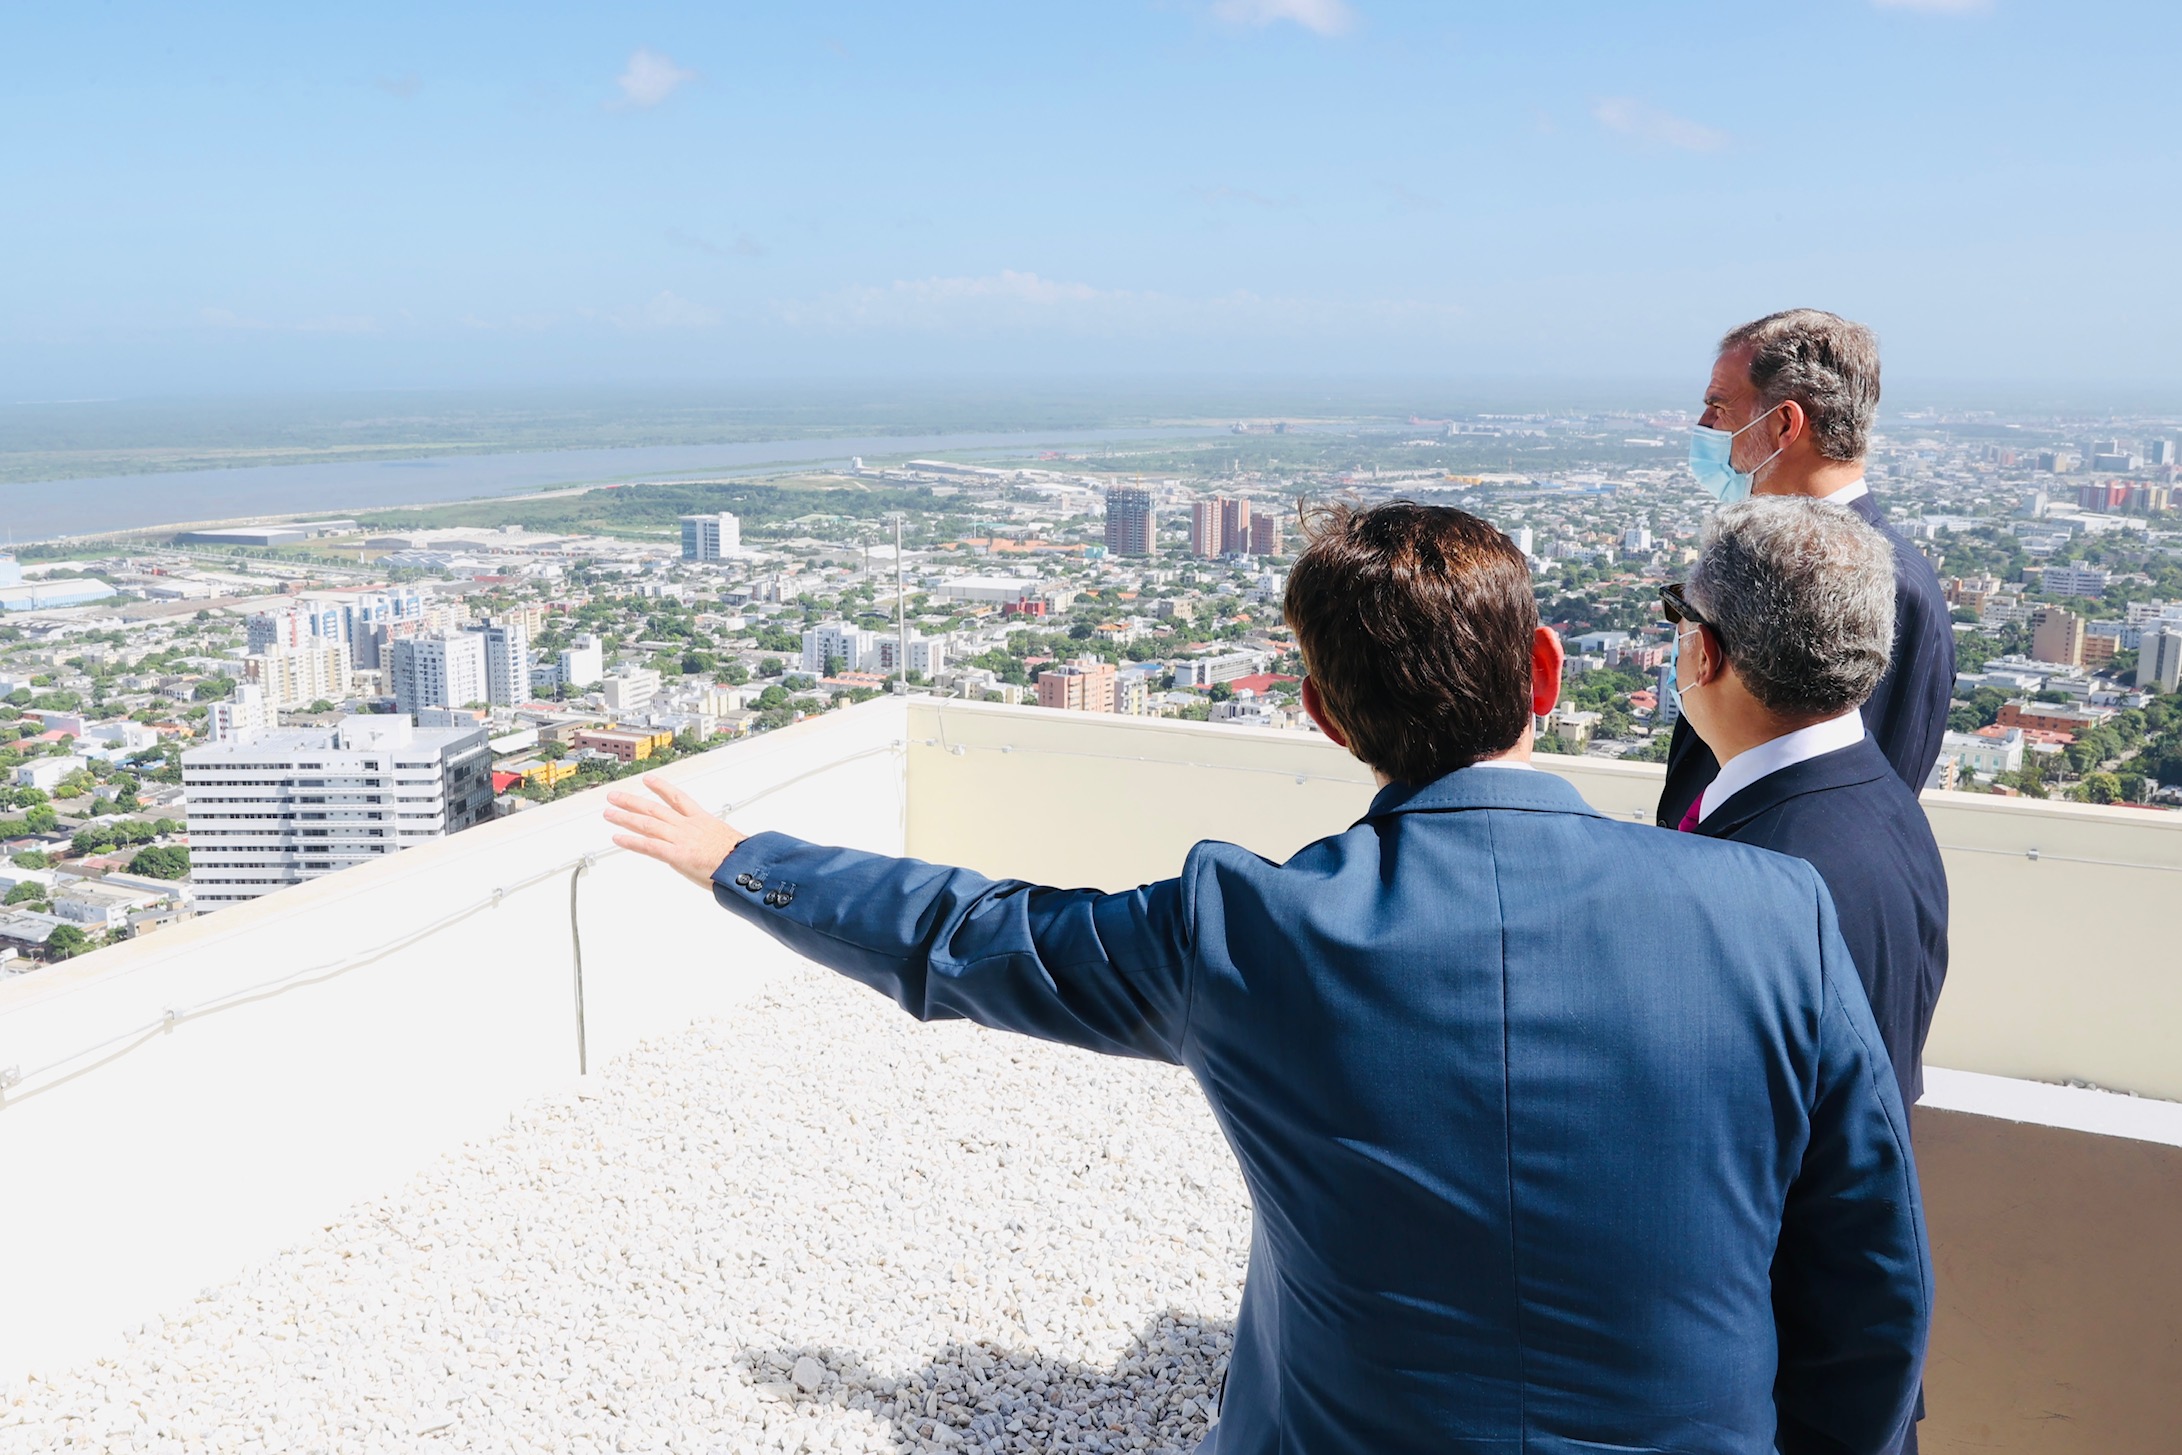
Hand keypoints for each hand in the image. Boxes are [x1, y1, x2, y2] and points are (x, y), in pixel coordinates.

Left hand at [604, 774, 747, 887]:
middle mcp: (688, 826)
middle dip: (632, 801)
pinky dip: (631, 841)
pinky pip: (649, 846)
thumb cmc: (741, 858)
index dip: (661, 787)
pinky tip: (617, 838)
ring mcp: (681, 839)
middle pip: (655, 809)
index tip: (649, 780)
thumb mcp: (729, 841)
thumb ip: (715, 841)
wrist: (745, 866)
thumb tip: (714, 847)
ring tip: (609, 813)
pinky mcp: (676, 855)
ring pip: (647, 824)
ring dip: (625, 817)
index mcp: (702, 820)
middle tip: (615, 796)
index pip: (678, 798)